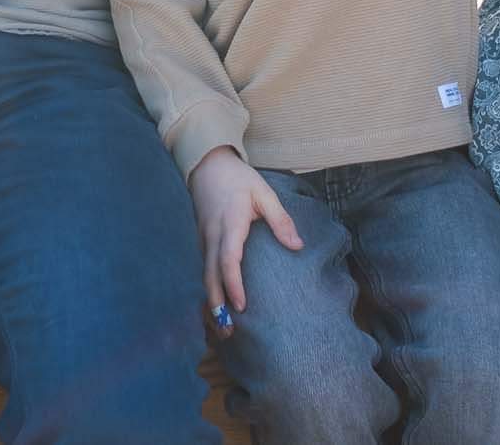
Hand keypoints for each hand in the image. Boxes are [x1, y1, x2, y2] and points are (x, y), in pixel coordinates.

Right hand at [188, 145, 300, 330]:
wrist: (207, 165)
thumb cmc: (239, 180)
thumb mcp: (264, 193)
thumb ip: (280, 220)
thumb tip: (297, 247)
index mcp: (230, 223)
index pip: (228, 259)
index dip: (233, 284)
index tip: (242, 306)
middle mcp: (213, 235)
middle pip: (211, 275)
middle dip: (217, 305)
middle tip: (228, 332)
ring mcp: (204, 239)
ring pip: (205, 275)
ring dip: (212, 302)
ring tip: (222, 328)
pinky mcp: (202, 241)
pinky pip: (205, 269)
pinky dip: (210, 289)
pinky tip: (217, 306)